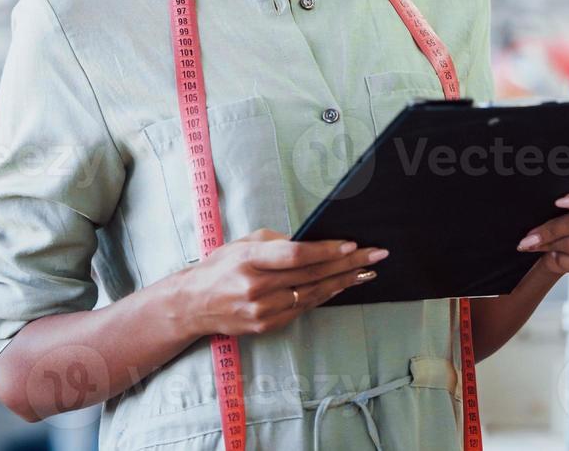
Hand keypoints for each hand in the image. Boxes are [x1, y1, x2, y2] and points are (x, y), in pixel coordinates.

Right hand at [179, 229, 386, 337]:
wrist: (193, 304)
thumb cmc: (221, 267)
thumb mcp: (244, 244)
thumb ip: (277, 243)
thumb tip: (313, 243)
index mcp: (249, 260)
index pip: (295, 256)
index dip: (325, 251)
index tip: (351, 245)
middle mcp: (256, 288)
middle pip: (311, 275)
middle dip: (347, 264)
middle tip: (375, 255)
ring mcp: (262, 311)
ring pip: (312, 294)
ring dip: (344, 282)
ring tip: (367, 270)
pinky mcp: (266, 326)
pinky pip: (303, 308)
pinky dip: (325, 295)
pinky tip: (342, 285)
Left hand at [515, 179, 568, 276]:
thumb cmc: (567, 211)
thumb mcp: (566, 198)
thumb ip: (563, 195)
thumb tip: (540, 198)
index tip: (558, 203)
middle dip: (552, 230)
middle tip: (530, 237)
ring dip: (553, 246)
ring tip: (538, 245)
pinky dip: (564, 261)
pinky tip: (555, 256)